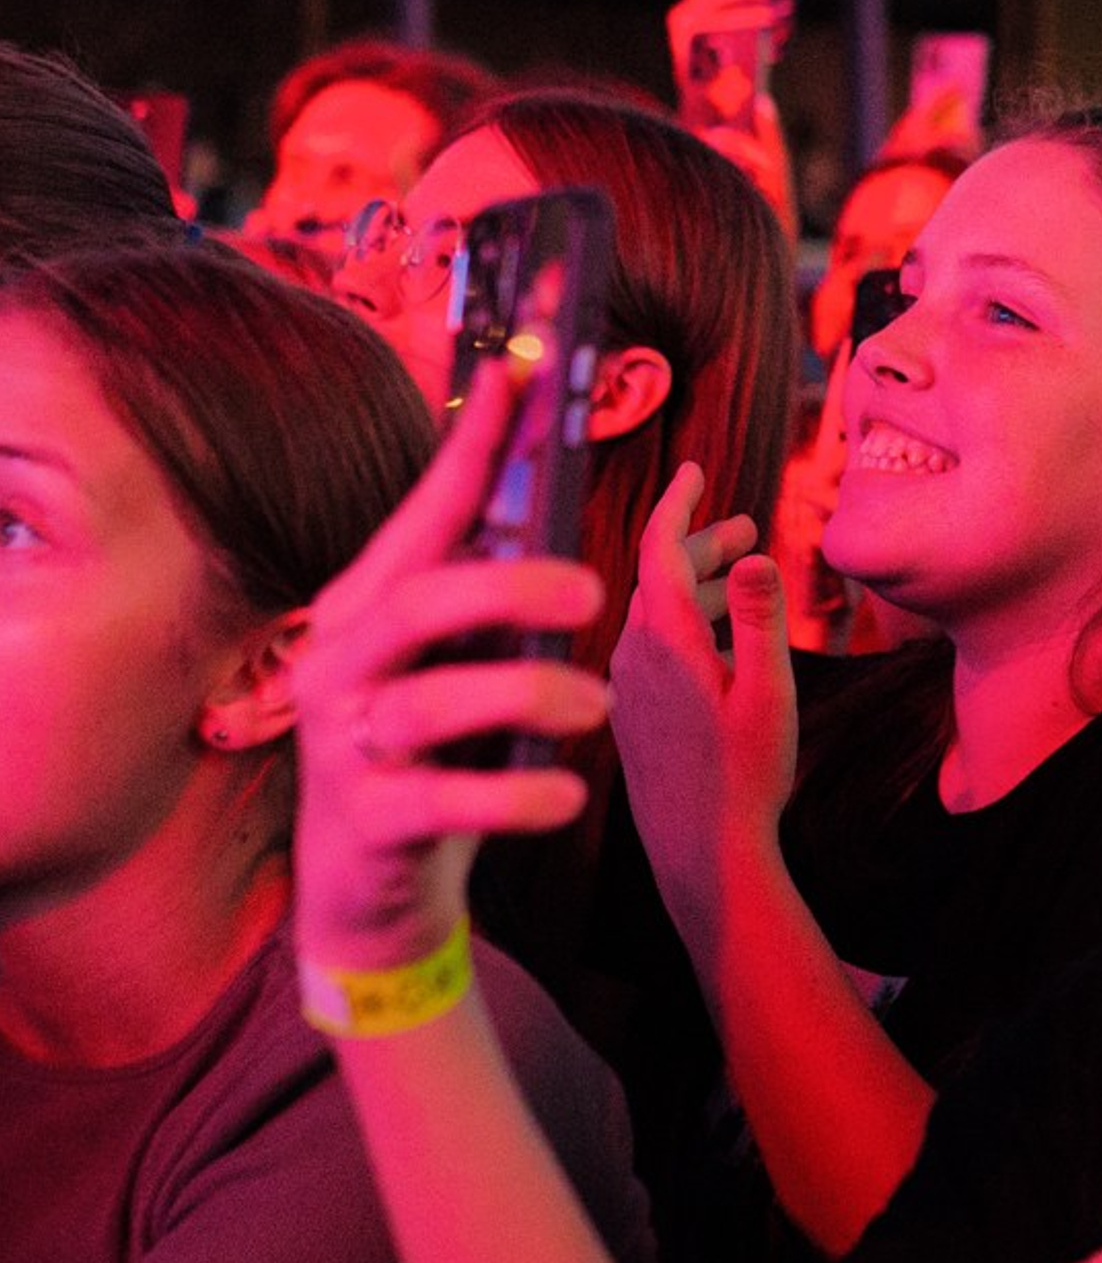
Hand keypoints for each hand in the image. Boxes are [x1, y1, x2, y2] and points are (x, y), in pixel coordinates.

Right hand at [292, 361, 609, 973]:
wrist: (365, 891)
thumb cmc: (426, 753)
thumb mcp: (452, 659)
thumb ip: (486, 588)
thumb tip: (550, 492)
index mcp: (369, 608)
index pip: (426, 515)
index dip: (476, 447)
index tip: (524, 370)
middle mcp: (344, 663)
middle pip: (418, 601)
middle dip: (508, 583)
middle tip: (593, 589)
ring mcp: (347, 746)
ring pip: (428, 702)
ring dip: (523, 693)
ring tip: (596, 702)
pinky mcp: (370, 823)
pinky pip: (440, 802)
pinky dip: (510, 795)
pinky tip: (566, 796)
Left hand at [610, 466, 799, 945]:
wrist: (700, 855)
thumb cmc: (744, 778)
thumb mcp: (769, 693)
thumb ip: (762, 618)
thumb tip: (756, 554)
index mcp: (666, 641)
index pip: (658, 547)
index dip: (677, 502)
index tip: (694, 469)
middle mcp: (635, 656)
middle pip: (660, 577)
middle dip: (703, 544)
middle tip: (746, 526)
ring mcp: (629, 687)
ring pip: (658, 613)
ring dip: (700, 587)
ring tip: (745, 576)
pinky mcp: (632, 715)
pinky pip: (654, 647)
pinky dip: (687, 623)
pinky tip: (720, 640)